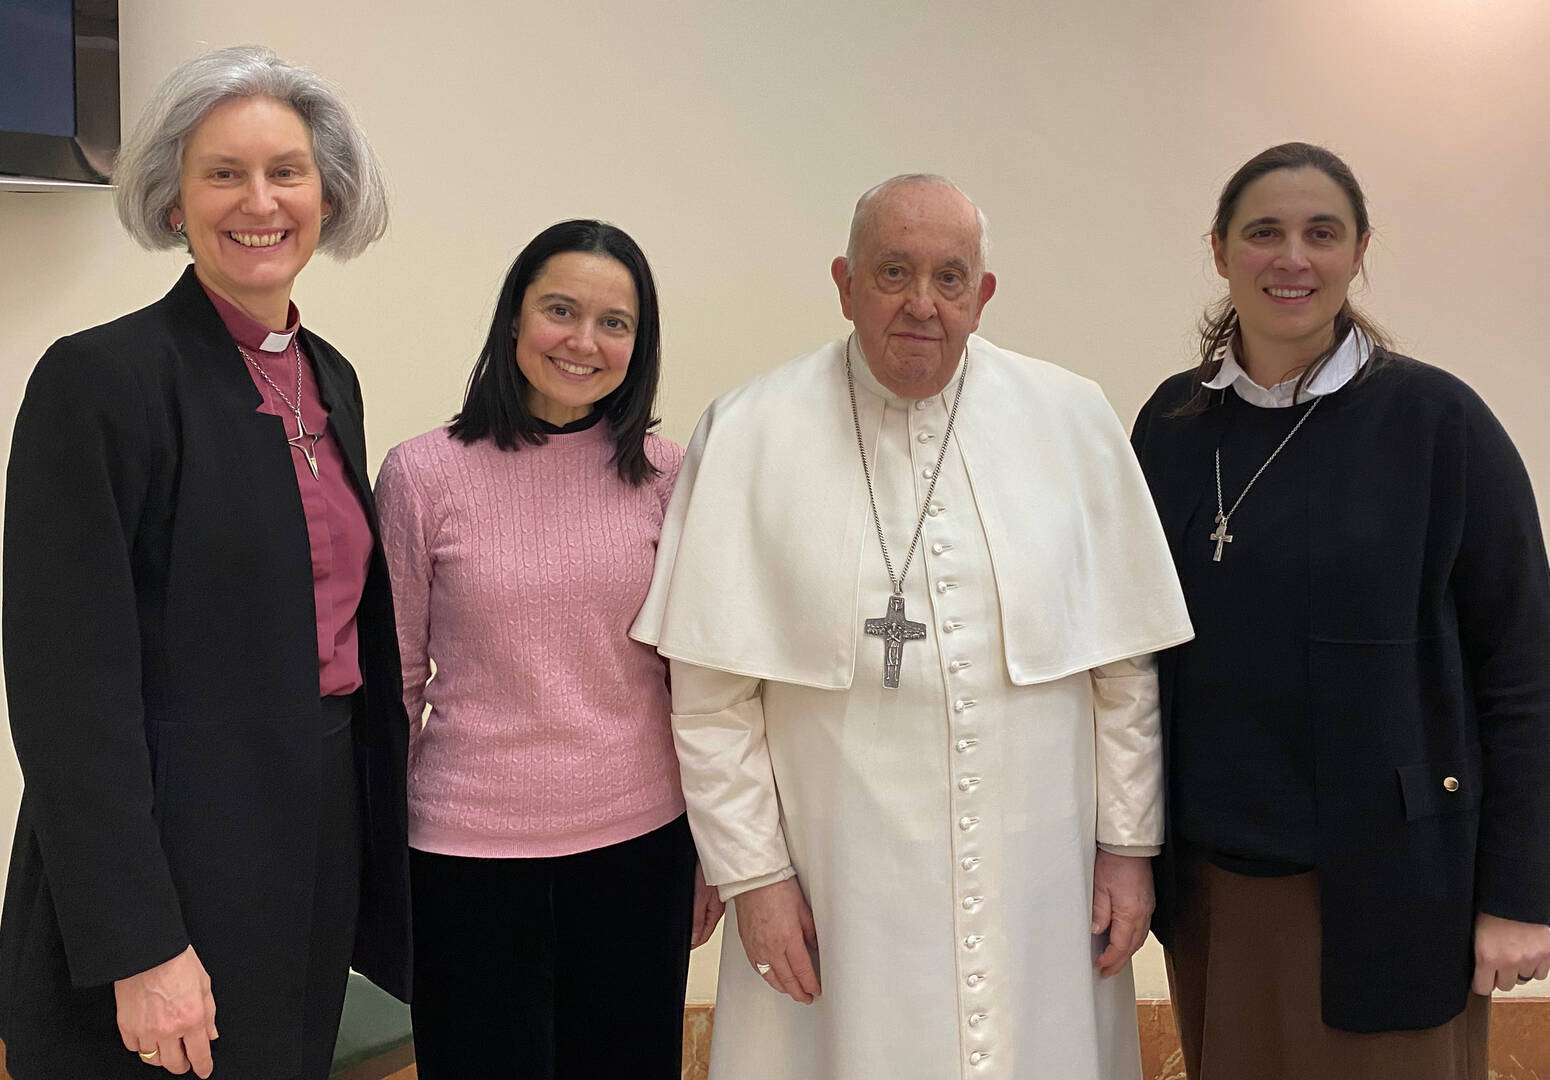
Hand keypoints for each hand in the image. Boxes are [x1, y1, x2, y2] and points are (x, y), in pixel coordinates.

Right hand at [114, 945, 217, 1076]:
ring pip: (153, 1059)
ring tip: (168, 1050)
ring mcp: (145, 1029)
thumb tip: (211, 1034)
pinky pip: (134, 1048)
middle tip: (186, 1061)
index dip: (203, 1066)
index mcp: (192, 1018)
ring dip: (162, 1058)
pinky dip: (142, 1047)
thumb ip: (209, 1013)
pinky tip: (149, 1039)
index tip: (203, 1070)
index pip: (199, 1054)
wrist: (147, 950)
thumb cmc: (176, 961)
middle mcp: (168, 1028)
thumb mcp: (204, 984)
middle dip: (183, 1065)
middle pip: (174, 1063)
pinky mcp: (126, 1026)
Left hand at [690, 862, 725, 947]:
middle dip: (694, 933)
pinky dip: (695, 905)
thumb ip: (696, 919)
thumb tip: (693, 940)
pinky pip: (702, 902)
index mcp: (716, 911)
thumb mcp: (699, 897)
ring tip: (685, 923)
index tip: (683, 946)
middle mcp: (716, 905)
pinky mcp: (711, 886)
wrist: (715, 847)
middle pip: (704, 926)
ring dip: (694, 919)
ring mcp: (714, 896)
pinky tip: (691, 903)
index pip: (704, 936)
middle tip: (683, 938)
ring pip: (703, 914)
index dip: (692, 944)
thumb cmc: (709, 867)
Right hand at [733, 877, 819, 1002]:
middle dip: (798, 992)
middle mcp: (771, 947)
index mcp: (788, 939)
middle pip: (787, 979)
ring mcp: (757, 947)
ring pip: (770, 977)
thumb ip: (810, 932)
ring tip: (791, 991)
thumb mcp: (803, 909)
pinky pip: (757, 968)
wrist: (753, 880)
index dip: (810, 984)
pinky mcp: (747, 944)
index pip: (802, 971)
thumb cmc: (776, 888)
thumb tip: (815, 946)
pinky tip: (772, 978)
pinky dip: (767, 977)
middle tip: (806, 997)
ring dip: (783, 987)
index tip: (816, 990)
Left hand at [1091, 850, 1153, 977]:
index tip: (1100, 966)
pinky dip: (1134, 940)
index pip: (1120, 945)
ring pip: (1139, 939)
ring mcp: (1148, 908)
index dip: (1110, 959)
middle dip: (1119, 961)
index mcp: (1130, 913)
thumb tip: (1096, 931)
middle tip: (1107, 971)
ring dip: (1127, 952)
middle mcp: (1143, 913)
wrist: (1129, 845)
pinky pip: (1143, 928)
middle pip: (1132, 946)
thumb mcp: (1098, 887)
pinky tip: (1126, 941)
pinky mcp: (1148, 902)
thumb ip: (1099, 912)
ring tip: (1115, 961)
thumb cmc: (1114, 861)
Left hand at [1472, 913, 1549, 993]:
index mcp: (1487, 955)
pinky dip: (1534, 967)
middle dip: (1500, 976)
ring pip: (1523, 980)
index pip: (1482, 987)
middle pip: (1505, 986)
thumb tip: (1475, 969)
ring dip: (1518, 971)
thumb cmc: (1492, 907)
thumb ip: (1477, 952)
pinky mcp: (1547, 954)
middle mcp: (1509, 961)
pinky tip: (1528, 955)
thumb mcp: (1476, 930)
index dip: (1481, 983)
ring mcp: (1530, 958)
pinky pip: (1540, 973)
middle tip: (1499, 963)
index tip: (1481, 979)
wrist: (1516, 894)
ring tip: (1514, 955)